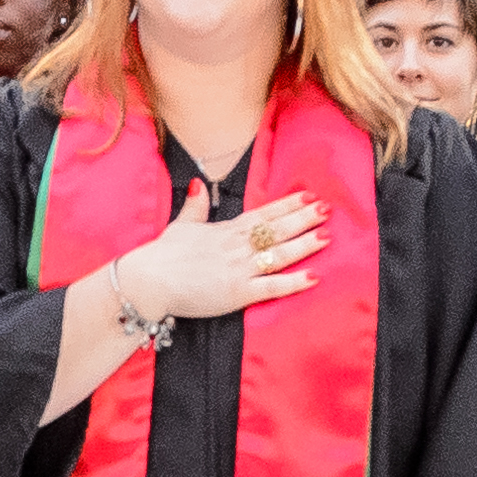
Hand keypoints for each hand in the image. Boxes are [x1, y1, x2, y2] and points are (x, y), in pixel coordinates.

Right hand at [123, 182, 327, 323]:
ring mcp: (239, 269)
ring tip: (326, 236)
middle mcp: (237, 246)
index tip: (309, 196)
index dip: (289, 205)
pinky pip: (271, 286)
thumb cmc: (163, 255)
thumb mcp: (181, 225)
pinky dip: (293, 282)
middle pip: (277, 229)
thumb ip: (194, 206)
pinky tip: (313, 276)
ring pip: (279, 254)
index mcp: (227, 230)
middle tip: (328, 210)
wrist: (149, 280)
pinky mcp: (237, 293)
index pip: (264, 213)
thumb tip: (197, 184)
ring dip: (305, 244)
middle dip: (304, 219)